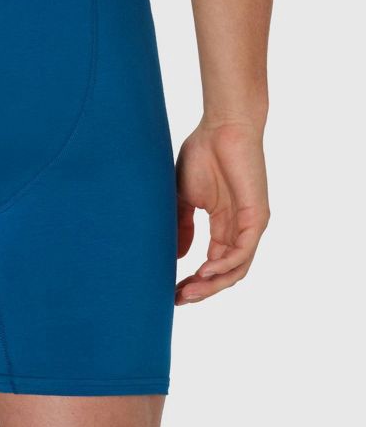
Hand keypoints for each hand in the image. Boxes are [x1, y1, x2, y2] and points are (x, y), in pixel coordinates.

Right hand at [175, 120, 269, 304]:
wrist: (222, 127)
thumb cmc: (203, 155)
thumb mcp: (183, 198)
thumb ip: (182, 226)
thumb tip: (178, 257)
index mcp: (223, 225)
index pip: (211, 263)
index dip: (192, 281)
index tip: (169, 292)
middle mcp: (239, 229)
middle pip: (225, 273)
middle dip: (201, 290)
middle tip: (177, 299)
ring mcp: (250, 224)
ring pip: (236, 269)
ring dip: (212, 284)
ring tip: (188, 291)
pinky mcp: (257, 216)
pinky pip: (243, 251)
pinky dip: (224, 265)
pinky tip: (203, 271)